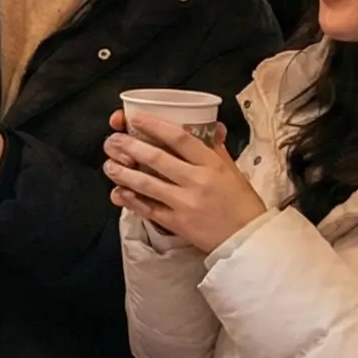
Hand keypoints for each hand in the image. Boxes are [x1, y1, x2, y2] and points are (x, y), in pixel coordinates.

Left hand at [104, 112, 268, 252]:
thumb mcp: (233, 170)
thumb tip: (212, 125)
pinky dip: (131, 199)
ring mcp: (186, 203)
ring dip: (123, 173)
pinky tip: (119, 192)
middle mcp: (198, 181)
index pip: (180, 138)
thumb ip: (216, 148)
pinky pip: (148, 209)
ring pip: (147, 183)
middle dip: (129, 146)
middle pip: (157, 159)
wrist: (248, 239)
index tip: (135, 118)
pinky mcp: (178, 223)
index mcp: (212, 164)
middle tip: (113, 140)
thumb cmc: (240, 202)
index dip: (154, 126)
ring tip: (109, 164)